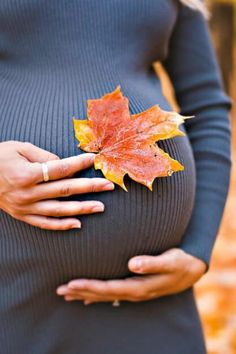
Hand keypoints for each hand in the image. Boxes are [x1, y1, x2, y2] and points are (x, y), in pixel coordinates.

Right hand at [0, 141, 113, 229]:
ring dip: (82, 208)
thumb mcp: (19, 148)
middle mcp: (27, 193)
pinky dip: (62, 225)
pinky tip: (78, 224)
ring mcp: (25, 207)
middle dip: (89, 187)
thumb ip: (43, 156)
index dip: (79, 164)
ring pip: (59, 210)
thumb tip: (64, 164)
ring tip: (101, 207)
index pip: (60, 169)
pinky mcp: (23, 216)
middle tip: (108, 185)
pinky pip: (45, 223)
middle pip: (65, 190)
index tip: (94, 160)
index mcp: (26, 174)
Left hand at [56, 248, 206, 303]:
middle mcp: (135, 292)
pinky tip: (90, 297)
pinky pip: (114, 293)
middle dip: (82, 292)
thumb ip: (152, 262)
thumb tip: (133, 264)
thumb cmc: (180, 262)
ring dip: (87, 294)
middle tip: (60, 291)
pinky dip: (100, 294)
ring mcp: (136, 291)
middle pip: (104, 294)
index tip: (71, 284)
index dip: (89, 287)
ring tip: (69, 294)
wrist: (192, 269)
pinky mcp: (137, 287)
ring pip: (107, 295)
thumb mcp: (169, 260)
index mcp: (140, 286)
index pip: (109, 288)